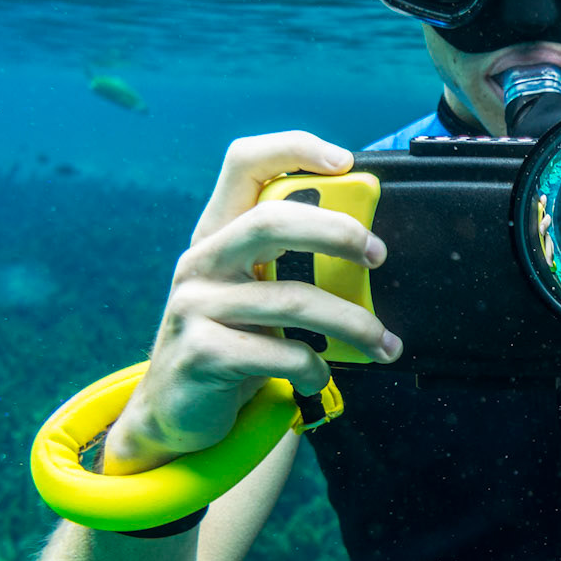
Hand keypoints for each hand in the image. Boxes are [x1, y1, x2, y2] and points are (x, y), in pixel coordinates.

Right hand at [104, 133, 400, 473]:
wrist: (175, 412)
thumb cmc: (234, 341)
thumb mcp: (254, 293)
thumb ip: (291, 264)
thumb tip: (369, 244)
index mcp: (218, 232)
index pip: (244, 163)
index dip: (294, 149)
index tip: (346, 162)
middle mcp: (201, 261)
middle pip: (270, 221)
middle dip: (335, 232)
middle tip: (377, 255)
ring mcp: (194, 306)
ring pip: (291, 301)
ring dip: (352, 323)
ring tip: (385, 344)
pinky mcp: (201, 353)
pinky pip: (280, 354)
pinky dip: (314, 368)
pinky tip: (319, 376)